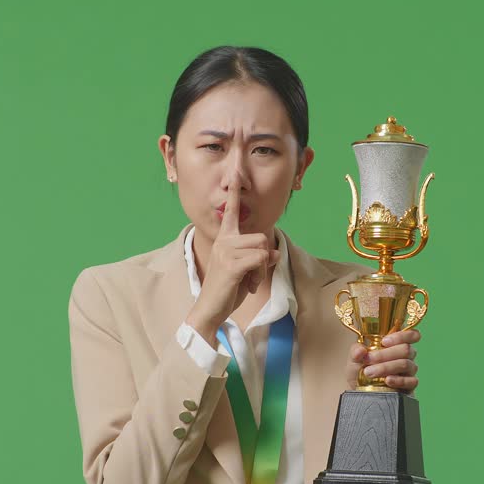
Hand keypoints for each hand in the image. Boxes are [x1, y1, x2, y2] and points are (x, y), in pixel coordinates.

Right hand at [184, 198, 279, 345]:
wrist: (210, 309)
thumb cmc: (227, 289)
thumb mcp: (247, 270)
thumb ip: (258, 257)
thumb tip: (273, 252)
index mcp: (225, 239)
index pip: (232, 212)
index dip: (234, 194)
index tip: (235, 174)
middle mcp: (224, 241)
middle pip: (261, 237)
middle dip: (263, 259)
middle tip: (251, 276)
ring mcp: (226, 252)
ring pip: (262, 249)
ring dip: (261, 270)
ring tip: (248, 281)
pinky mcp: (231, 265)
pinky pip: (259, 261)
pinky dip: (259, 275)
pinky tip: (247, 285)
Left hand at [344, 329, 420, 392]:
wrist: (358, 390)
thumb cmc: (360, 370)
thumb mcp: (354, 358)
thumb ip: (356, 351)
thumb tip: (360, 350)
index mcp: (397, 344)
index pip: (412, 335)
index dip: (402, 335)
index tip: (384, 341)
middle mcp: (407, 356)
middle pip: (405, 349)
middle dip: (384, 354)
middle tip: (367, 360)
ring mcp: (409, 371)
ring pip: (405, 364)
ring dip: (386, 367)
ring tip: (369, 372)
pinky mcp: (410, 386)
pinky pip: (411, 381)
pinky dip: (399, 380)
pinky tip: (387, 380)